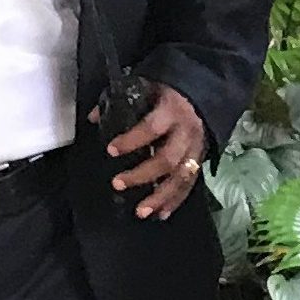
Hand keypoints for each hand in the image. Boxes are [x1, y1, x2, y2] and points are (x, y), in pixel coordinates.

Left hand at [105, 81, 207, 219]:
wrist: (207, 90)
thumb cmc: (171, 88)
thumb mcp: (148, 85)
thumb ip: (120, 100)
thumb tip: (93, 118)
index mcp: (172, 109)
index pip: (151, 128)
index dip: (131, 140)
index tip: (111, 150)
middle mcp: (186, 131)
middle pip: (167, 159)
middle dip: (142, 175)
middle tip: (118, 183)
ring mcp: (196, 148)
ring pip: (180, 177)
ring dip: (160, 196)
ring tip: (140, 212)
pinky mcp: (200, 159)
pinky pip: (189, 184)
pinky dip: (175, 201)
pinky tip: (160, 214)